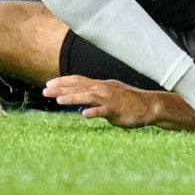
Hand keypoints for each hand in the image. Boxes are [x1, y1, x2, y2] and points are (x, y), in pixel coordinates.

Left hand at [43, 76, 194, 130]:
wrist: (149, 106)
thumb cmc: (128, 102)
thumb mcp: (110, 95)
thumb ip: (96, 96)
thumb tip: (81, 99)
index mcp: (101, 85)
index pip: (78, 80)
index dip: (63, 81)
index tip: (48, 84)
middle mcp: (103, 89)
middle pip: (79, 86)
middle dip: (61, 88)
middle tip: (44, 91)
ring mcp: (109, 99)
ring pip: (88, 96)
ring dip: (73, 98)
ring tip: (59, 101)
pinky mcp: (116, 110)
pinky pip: (103, 111)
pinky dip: (94, 112)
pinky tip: (84, 115)